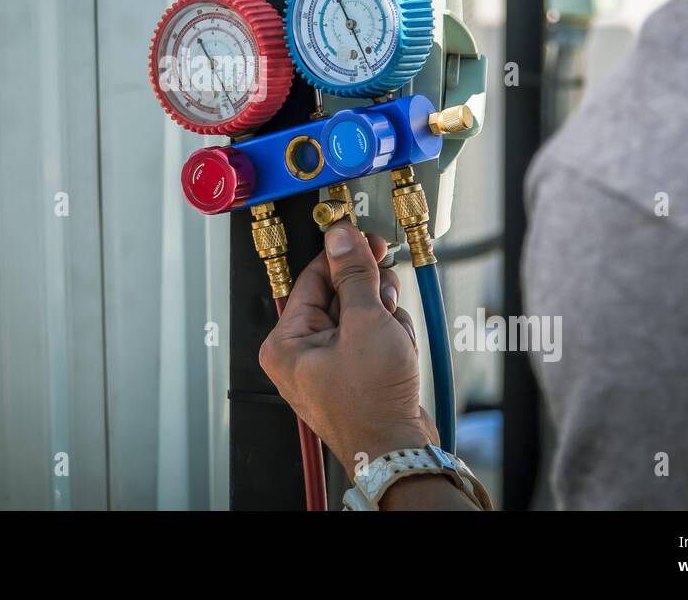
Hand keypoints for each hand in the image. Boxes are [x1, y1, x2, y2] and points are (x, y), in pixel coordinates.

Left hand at [258, 220, 436, 479]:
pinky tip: (399, 353)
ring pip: (363, 313)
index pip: (312, 277)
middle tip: (384, 297)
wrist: (400, 450)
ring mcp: (330, 364)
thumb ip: (353, 275)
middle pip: (340, 293)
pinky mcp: (356, 373)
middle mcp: (302, 353)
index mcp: (287, 341)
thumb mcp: (365, 323)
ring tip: (393, 337)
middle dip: (371, 295)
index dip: (342, 255)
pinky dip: (392, 338)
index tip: (364, 238)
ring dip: (386, 318)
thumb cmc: (370, 405)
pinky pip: (373, 336)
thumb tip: (342, 239)